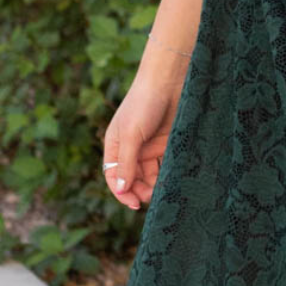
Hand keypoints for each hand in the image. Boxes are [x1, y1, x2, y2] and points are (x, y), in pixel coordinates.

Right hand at [101, 75, 184, 210]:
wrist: (169, 81)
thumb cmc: (144, 103)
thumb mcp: (131, 135)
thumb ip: (126, 162)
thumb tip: (121, 189)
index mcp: (114, 144)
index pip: (113, 175)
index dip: (121, 191)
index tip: (134, 203)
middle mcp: (130, 147)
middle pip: (131, 178)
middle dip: (139, 190)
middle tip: (151, 198)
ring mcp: (148, 146)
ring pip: (149, 174)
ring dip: (154, 185)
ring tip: (163, 192)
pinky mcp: (166, 144)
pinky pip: (164, 165)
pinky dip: (166, 175)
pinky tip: (173, 181)